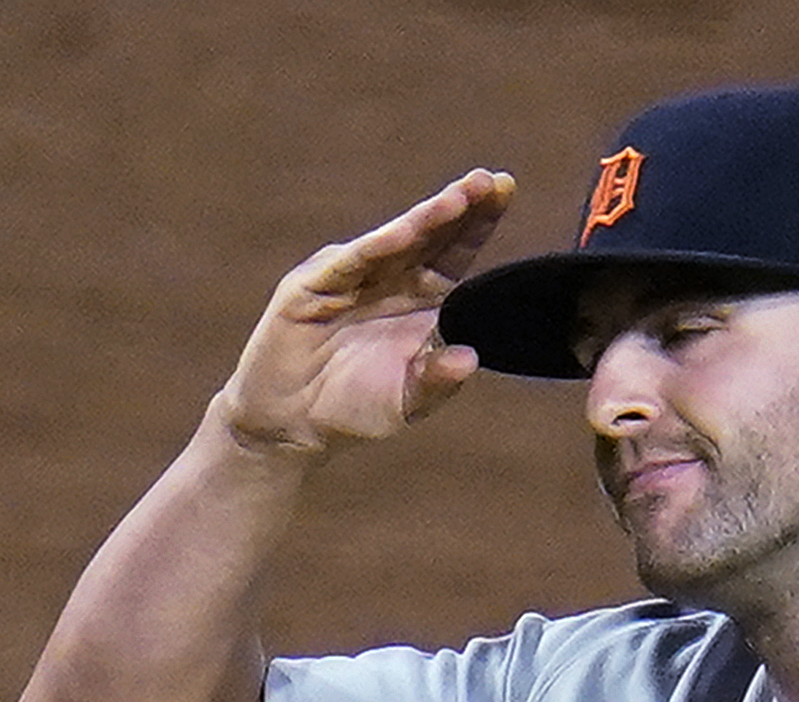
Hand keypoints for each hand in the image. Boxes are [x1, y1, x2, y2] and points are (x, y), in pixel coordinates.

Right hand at [213, 169, 516, 456]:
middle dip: (460, 206)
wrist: (291, 423)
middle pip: (431, 235)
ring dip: (425, 219)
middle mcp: (390, 279)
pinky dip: (375, 248)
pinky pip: (350, 264)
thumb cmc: (353, 408)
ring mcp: (352, 278)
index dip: (479, 222)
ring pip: (394, 241)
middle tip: (490, 181)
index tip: (506, 189)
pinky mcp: (314, 287)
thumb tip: (470, 360)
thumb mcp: (405, 402)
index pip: (455, 251)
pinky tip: (403, 232)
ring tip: (457, 199)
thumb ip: (436, 382)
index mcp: (421, 300)